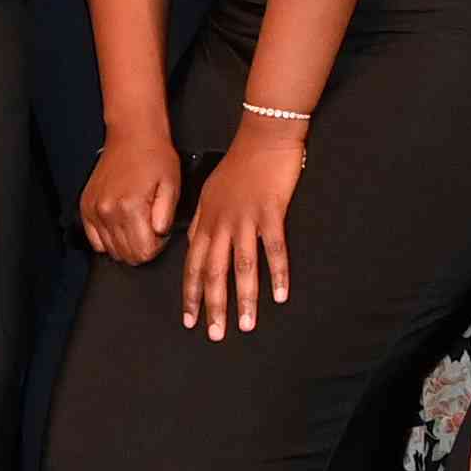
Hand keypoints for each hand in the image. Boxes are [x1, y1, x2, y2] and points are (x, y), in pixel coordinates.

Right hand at [80, 124, 180, 264]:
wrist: (132, 134)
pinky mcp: (85, 207)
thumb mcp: (171, 185)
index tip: (160, 231)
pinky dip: (109, 238)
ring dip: (126, 242)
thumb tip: (159, 235)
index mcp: (129, 207)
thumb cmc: (153, 155)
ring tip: (137, 221)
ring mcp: (93, 210)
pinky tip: (121, 223)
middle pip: (126, 255)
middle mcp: (107, 211)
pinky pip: (95, 241)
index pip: (144, 253)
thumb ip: (166, 216)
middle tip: (150, 226)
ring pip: (110, 251)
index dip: (157, 246)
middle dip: (143, 245)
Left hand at [179, 127, 303, 339]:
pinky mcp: (270, 212)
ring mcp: (246, 218)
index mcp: (207, 220)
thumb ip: (203, 221)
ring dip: (244, 298)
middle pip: (213, 271)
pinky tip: (281, 295)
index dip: (190, 293)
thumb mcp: (210, 192)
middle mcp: (222, 223)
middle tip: (215, 334)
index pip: (192, 264)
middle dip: (213, 306)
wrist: (263, 136)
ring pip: (242, 266)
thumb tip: (194, 245)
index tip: (190, 319)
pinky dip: (278, 273)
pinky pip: (274, 248)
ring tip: (245, 325)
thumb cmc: (239, 164)